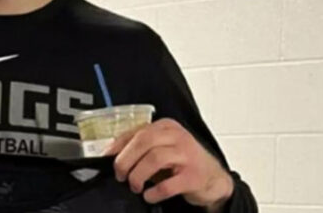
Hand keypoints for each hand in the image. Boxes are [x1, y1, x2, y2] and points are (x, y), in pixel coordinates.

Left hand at [104, 118, 233, 210]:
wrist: (214, 179)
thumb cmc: (184, 162)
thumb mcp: (163, 148)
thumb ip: (142, 147)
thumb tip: (113, 155)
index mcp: (167, 127)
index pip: (137, 131)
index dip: (119, 145)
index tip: (108, 157)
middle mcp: (178, 137)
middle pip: (144, 141)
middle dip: (126, 159)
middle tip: (120, 174)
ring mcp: (188, 155)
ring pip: (154, 159)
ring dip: (138, 175)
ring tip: (135, 185)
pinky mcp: (194, 176)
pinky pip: (168, 184)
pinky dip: (154, 192)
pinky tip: (149, 195)